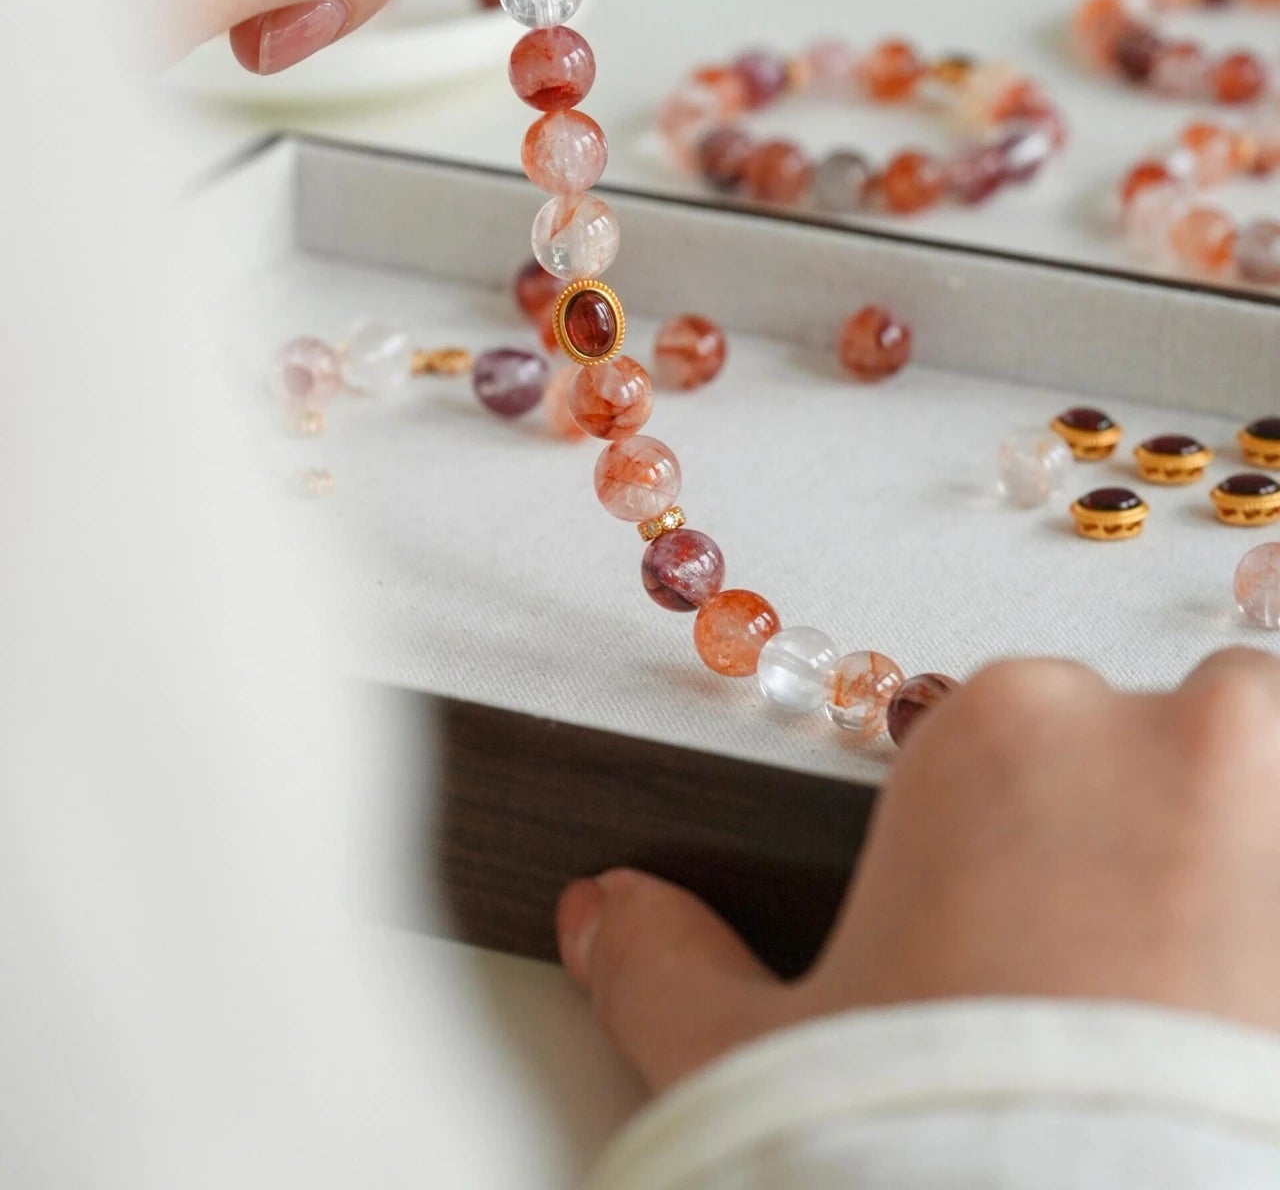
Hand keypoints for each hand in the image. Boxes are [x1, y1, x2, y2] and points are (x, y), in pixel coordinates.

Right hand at [557, 647, 1279, 1090]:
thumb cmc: (926, 1149)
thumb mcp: (749, 1065)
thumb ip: (665, 968)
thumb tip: (604, 913)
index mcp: (1004, 728)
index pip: (1021, 730)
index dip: (1018, 839)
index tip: (1021, 939)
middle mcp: (1172, 735)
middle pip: (1185, 738)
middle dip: (1159, 835)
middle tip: (1125, 983)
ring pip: (1279, 791)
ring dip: (1250, 868)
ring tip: (1207, 1008)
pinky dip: (1279, 935)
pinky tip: (1250, 1043)